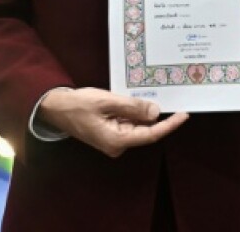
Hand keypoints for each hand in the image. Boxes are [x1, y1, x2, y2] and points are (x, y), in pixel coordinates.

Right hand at [37, 87, 187, 157]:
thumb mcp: (107, 101)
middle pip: (146, 130)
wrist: (56, 108)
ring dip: (146, 113)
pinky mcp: (111, 134)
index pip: (150, 134)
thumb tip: (155, 112)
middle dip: (159, 116)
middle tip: (175, 99)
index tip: (184, 115)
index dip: (169, 125)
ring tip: (158, 95)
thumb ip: (132, 107)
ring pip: (139, 126)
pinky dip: (136, 113)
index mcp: (116, 140)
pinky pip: (130, 123)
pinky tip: (141, 101)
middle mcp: (117, 145)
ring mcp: (114, 140)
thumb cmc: (78, 105)